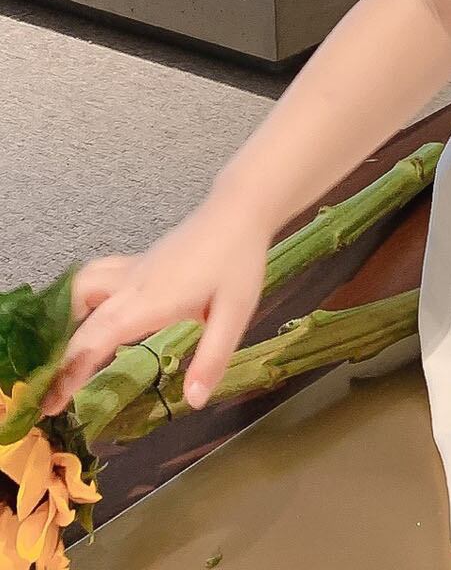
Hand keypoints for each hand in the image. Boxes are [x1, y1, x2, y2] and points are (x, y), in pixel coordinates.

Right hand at [37, 196, 270, 418]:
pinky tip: (93, 317)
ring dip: (65, 319)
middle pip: (79, 321)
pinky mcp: (139, 262)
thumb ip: (213, 357)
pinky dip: (81, 300)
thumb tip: (193, 401)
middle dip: (60, 360)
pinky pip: (96, 279)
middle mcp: (131, 285)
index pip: (96, 339)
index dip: (70, 372)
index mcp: (149, 301)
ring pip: (80, 289)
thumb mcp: (235, 312)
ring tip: (65, 352)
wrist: (239, 209)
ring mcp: (132, 270)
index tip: (51, 403)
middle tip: (50, 396)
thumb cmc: (239, 260)